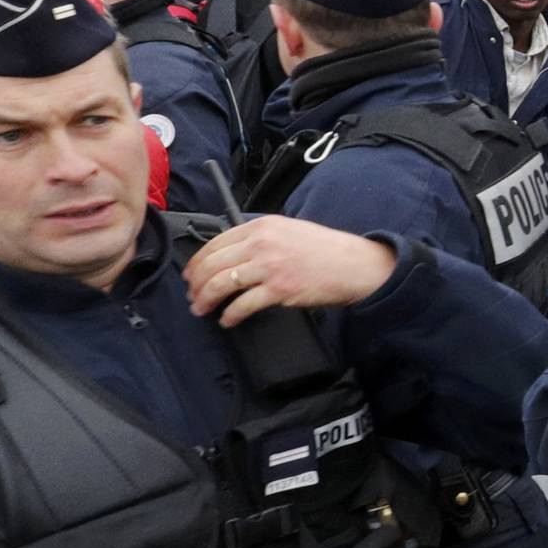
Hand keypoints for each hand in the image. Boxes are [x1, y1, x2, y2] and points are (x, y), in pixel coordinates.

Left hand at [186, 216, 397, 328]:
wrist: (355, 265)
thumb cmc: (326, 250)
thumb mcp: (290, 230)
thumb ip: (262, 237)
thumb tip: (234, 256)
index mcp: (262, 226)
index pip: (216, 242)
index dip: (197, 261)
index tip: (192, 274)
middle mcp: (262, 243)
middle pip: (213, 264)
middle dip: (196, 283)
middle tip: (192, 295)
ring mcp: (270, 266)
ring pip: (222, 283)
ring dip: (206, 299)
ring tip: (201, 309)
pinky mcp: (279, 289)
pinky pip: (243, 304)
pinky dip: (230, 315)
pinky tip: (227, 320)